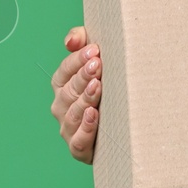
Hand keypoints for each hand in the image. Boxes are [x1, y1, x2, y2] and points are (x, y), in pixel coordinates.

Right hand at [50, 25, 101, 164]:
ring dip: (85, 99)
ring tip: (98, 86)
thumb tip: (73, 39)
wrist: (124, 128)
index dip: (76, 60)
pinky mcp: (80, 148)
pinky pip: (78, 141)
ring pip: (73, 114)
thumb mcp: (95, 61)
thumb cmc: (109, 88)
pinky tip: (94, 115)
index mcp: (63, 87)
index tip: (95, 50)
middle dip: (82, 76)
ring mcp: (69, 129)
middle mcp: (62, 107)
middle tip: (98, 65)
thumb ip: (81, 42)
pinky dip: (85, 128)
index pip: (63, 72)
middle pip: (68, 90)